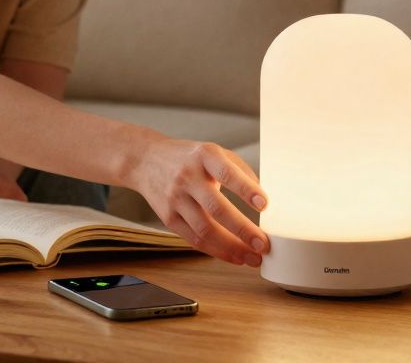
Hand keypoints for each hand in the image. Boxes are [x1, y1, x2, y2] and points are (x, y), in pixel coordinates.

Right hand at [131, 138, 268, 266]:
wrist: (146, 160)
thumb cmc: (188, 158)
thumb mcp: (213, 153)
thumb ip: (239, 171)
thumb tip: (264, 199)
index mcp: (204, 156)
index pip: (226, 173)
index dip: (246, 189)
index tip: (265, 205)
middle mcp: (188, 177)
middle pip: (216, 207)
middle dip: (242, 229)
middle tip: (263, 244)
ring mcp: (176, 199)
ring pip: (205, 229)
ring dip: (232, 248)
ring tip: (253, 258)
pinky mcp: (168, 217)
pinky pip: (194, 239)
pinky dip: (217, 251)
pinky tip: (234, 257)